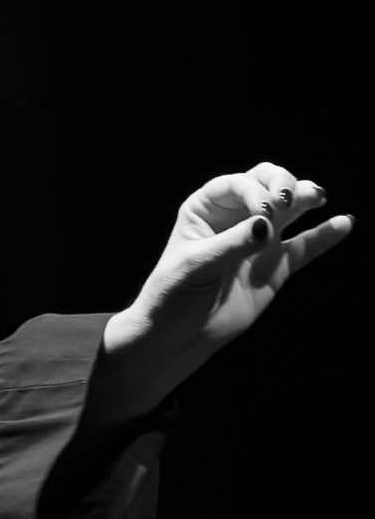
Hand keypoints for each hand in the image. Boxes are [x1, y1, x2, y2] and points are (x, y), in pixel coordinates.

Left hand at [93, 160, 353, 427]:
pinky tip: (344, 223)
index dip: (255, 190)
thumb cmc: (174, 294)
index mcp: (206, 208)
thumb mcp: (197, 265)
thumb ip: (233, 244)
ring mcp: (259, 240)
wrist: (178, 335)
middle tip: (289, 199)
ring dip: (306, 197)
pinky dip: (325, 235)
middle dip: (283, 183)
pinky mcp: (276, 266)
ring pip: (290, 210)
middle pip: (267, 184)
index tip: (263, 210)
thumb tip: (268, 224)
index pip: (237, 184)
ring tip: (318, 196)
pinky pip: (306, 246)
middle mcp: (235, 217)